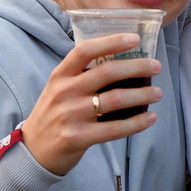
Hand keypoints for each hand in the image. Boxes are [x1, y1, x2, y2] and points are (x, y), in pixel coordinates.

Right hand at [21, 33, 161, 175]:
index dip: (111, 42)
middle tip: (156, 66)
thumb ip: (83, 76)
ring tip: (158, 92)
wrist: (32, 151)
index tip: (135, 38)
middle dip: (137, 67)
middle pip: (107, 72)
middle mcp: (64, 92)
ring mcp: (70, 115)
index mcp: (60, 75)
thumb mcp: (59, 89)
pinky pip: (115, 129)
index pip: (85, 50)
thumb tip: (124, 63)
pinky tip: (151, 118)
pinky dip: (137, 122)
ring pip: (115, 99)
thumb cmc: (55, 114)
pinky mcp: (78, 137)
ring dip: (142, 94)